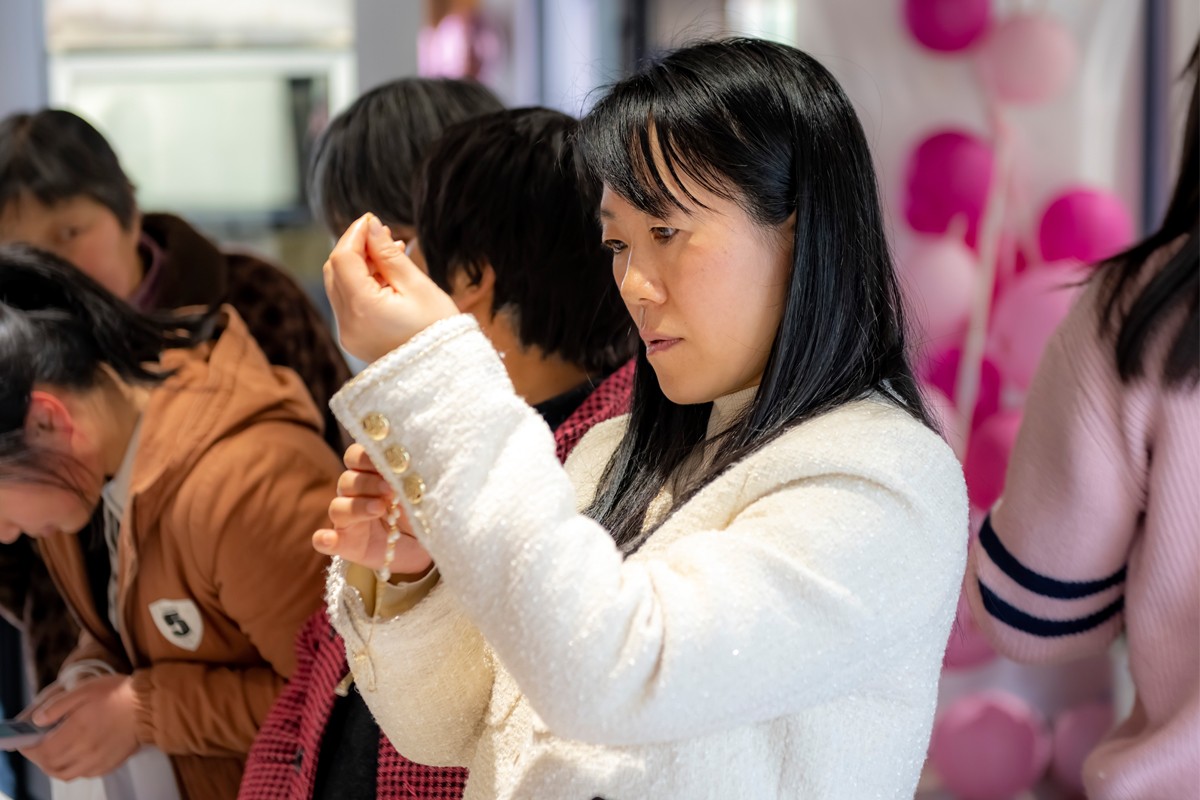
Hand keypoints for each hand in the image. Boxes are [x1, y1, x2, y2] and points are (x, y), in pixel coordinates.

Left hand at [21, 674, 138, 780]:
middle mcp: (85, 751)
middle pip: (51, 765)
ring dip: (54, 768)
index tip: (25, 742)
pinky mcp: (110, 763)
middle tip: (38, 747)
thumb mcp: (83, 690)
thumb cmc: (116, 693)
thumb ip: (57, 706)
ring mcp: (98, 760)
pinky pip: (85, 774)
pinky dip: (74, 769)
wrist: (148, 704)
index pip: (42, 751)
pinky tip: (77, 757)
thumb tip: (37, 721)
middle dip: (39, 758)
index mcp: (76, 731)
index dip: (29, 749)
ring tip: (54, 755)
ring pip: (66, 774)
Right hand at [314, 444, 433, 578]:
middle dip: (367, 483)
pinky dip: (325, 539)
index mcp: (371, 475)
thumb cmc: (419, 513)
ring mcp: (348, 521)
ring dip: (356, 507)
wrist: (424, 547)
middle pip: (347, 480)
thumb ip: (411, 483)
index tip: (388, 462)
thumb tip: (409, 472)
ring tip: (378, 509)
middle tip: (389, 489)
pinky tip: (328, 539)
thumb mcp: (420, 496)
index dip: (366, 457)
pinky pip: (326, 541)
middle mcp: (355, 494)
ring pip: (338, 507)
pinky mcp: (346, 544)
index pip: (355, 457)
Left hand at [323, 213, 459, 362]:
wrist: (446, 374)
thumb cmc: (438, 330)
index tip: (373, 220)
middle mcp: (346, 323)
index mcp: (362, 308)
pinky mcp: (354, 339)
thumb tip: (371, 226)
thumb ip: (388, 254)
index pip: (343, 258)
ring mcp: (348, 333)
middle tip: (383, 236)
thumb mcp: (417, 285)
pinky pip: (348, 303)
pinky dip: (361, 285)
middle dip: (355, 248)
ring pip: (339, 285)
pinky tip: (386, 278)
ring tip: (390, 255)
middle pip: (335, 270)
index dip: (355, 234)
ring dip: (358, 266)